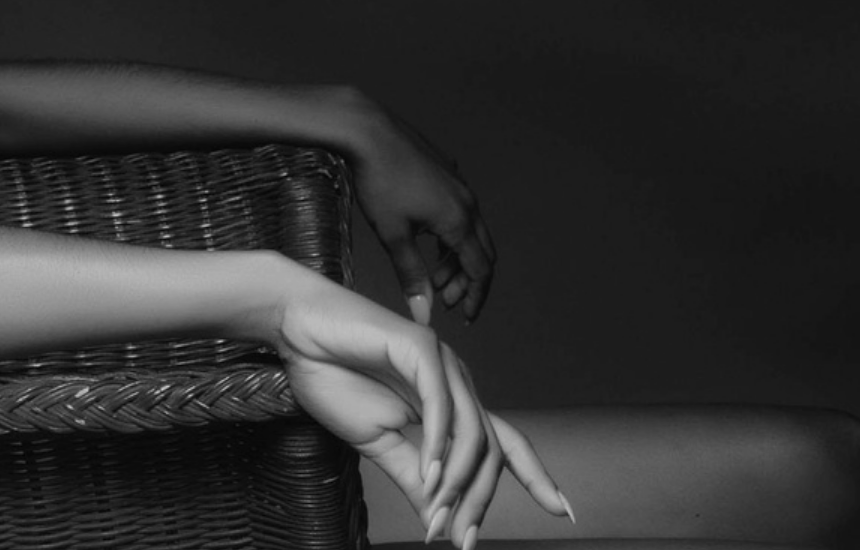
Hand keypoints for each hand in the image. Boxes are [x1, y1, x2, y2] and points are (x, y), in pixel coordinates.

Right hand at [274, 282, 569, 543]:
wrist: (296, 331)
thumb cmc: (333, 375)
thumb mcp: (377, 442)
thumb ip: (412, 477)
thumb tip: (439, 520)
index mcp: (451, 405)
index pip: (503, 444)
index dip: (535, 475)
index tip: (563, 511)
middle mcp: (456, 383)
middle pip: (492, 448)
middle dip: (482, 499)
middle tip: (462, 538)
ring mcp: (443, 363)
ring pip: (473, 431)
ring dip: (459, 479)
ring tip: (439, 512)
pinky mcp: (421, 348)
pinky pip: (442, 403)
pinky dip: (438, 442)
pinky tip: (429, 472)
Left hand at [334, 90, 495, 323]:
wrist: (369, 131)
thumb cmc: (378, 181)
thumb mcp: (393, 235)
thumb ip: (412, 275)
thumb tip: (424, 313)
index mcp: (459, 221)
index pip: (480, 270)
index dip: (474, 297)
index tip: (463, 316)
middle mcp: (467, 202)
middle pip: (481, 253)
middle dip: (465, 281)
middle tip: (443, 300)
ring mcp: (459, 184)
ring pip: (470, 232)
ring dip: (456, 258)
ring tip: (432, 276)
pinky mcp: (447, 173)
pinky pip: (460, 211)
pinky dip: (450, 235)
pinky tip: (428, 241)